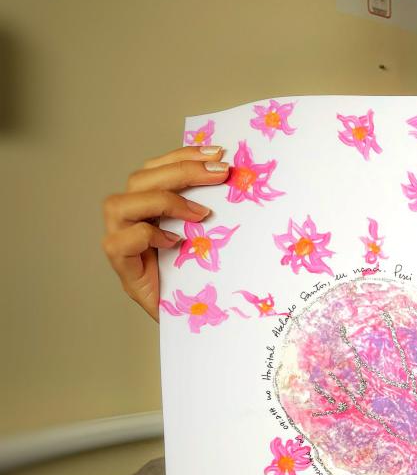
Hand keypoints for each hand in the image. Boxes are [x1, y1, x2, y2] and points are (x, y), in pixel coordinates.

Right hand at [101, 146, 230, 319]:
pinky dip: (146, 236)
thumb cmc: (201, 279)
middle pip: (139, 179)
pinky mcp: (122, 269)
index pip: (155, 168)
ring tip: (201, 213)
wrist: (192, 321)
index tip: (218, 153)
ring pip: (119, 204)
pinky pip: (118, 241)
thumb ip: (210, 210)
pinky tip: (174, 242)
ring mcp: (121, 243)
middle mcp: (129, 220)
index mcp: (148, 207)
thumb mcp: (210, 237)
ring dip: (163, 201)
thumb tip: (238, 179)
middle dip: (182, 170)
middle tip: (221, 173)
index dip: (183, 156)